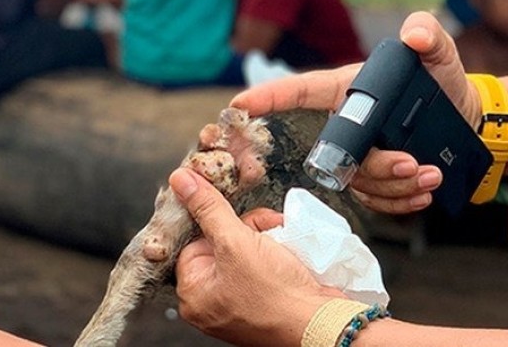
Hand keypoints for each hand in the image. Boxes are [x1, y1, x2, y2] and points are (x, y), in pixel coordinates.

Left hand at [169, 168, 338, 346]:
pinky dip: (277, 247)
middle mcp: (213, 299)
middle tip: (262, 230)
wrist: (325, 325)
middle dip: (246, 227)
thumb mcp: (236, 243)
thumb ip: (208, 208)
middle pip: (220, 239)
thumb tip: (182, 182)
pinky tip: (289, 248)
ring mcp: (240, 298)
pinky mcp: (266, 294)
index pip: (191, 239)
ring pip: (245, 245)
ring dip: (265, 234)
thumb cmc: (278, 300)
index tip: (227, 206)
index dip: (212, 219)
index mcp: (194, 293)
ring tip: (280, 239)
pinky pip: (263, 258)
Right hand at [230, 11, 480, 213]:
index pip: (298, 91)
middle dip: (375, 165)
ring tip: (431, 174)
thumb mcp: (439, 52)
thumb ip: (427, 32)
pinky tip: (423, 193)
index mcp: (345, 91)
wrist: (466, 120)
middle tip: (411, 163)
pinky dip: (400, 202)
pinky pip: (375, 201)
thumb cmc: (442, 81)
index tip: (239, 104)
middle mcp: (344, 126)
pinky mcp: (374, 181)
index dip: (267, 97)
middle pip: (337, 154)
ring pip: (359, 182)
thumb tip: (413, 36)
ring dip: (397, 185)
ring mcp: (357, 156)